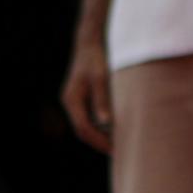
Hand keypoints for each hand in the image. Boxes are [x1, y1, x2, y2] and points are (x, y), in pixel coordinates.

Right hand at [60, 34, 112, 154]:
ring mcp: (76, 100)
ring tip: (121, 142)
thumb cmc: (96, 58)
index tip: (115, 149)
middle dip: (100, 142)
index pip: (83, 129)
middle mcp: (71, 102)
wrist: (91, 41)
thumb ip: (102, 100)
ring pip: (87, 124)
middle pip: (84, 130)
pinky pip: (91, 116)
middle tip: (120, 151)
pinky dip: (102, 125)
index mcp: (72, 99)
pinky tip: (117, 127)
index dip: (99, 141)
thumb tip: (105, 123)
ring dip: (102, 135)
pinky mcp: (84, 96)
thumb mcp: (101, 78)